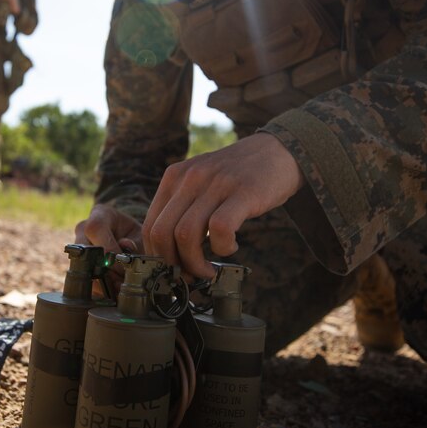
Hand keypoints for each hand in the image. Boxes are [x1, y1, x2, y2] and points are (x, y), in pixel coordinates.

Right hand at [75, 204, 144, 298]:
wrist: (125, 237)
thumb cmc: (133, 234)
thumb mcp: (140, 234)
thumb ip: (136, 242)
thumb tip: (127, 247)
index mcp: (99, 215)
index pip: (95, 229)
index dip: (109, 249)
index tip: (123, 264)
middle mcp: (83, 229)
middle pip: (83, 250)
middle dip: (103, 269)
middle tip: (120, 281)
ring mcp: (77, 248)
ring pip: (80, 267)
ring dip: (99, 282)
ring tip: (118, 289)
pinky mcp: (77, 264)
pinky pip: (81, 280)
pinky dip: (97, 289)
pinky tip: (112, 293)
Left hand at [143, 133, 304, 277]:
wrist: (277, 151)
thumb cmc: (237, 176)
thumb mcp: (200, 182)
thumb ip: (182, 207)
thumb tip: (167, 252)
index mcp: (174, 176)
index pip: (149, 225)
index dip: (157, 256)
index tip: (170, 271)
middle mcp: (190, 177)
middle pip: (162, 233)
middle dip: (172, 264)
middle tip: (188, 276)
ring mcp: (216, 183)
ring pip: (186, 235)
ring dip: (195, 263)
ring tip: (208, 270)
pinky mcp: (243, 191)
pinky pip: (220, 228)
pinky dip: (222, 248)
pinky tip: (231, 246)